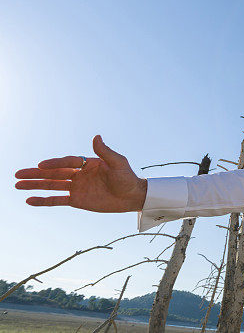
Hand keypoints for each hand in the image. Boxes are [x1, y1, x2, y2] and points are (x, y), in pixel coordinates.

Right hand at [15, 135, 146, 212]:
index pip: (67, 162)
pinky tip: (30, 200)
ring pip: (52, 186)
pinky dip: (44, 200)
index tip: (41, 165)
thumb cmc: (127, 177)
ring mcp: (77, 187)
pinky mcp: (77, 200)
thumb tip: (96, 136)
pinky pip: (57, 200)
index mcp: (87, 163)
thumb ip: (105, 152)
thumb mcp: (118, 163)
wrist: (132, 197)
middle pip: (54, 173)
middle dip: (36, 174)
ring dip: (35, 185)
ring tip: (17, 184)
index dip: (54, 164)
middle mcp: (79, 174)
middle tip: (18, 174)